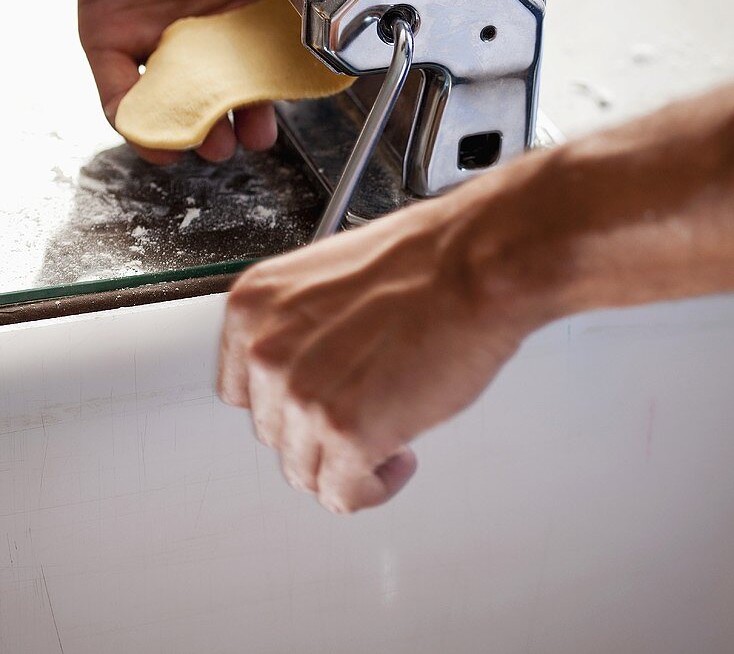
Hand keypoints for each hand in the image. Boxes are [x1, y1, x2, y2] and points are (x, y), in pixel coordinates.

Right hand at [14, 0, 276, 162]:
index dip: (136, 122)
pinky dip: (275, 79)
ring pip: (226, 91)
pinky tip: (286, 88)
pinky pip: (264, 58)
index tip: (157, 141)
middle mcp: (162, 40)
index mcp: (112, 28)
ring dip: (240, 116)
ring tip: (255, 133)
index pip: (119, 92)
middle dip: (195, 130)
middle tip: (215, 145)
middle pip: (178, 104)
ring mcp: (212, 32)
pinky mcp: (252, 15)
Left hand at [218, 191, 532, 512]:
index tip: (311, 403)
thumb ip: (302, 329)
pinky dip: (372, 487)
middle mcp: (267, 353)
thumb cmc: (424, 261)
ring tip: (387, 433)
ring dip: (346, 461)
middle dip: (319, 429)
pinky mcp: (346, 434)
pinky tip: (398, 457)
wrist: (472, 267)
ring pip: (304, 469)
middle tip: (362, 413)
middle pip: (274, 431)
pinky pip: (342, 494)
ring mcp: (302, 396)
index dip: (285, 401)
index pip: (242, 387)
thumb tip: (309, 370)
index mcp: (255, 307)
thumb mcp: (329, 280)